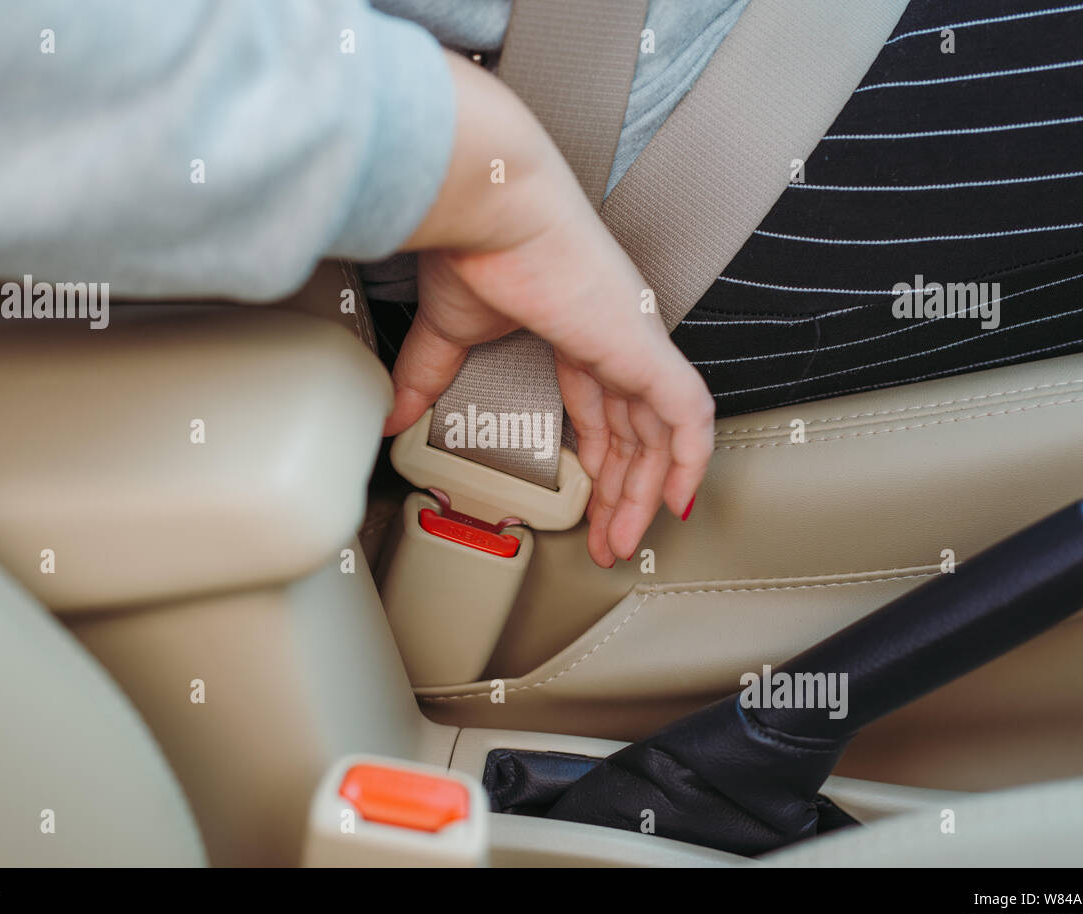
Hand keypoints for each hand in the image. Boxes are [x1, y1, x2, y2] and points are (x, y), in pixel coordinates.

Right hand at [386, 53, 713, 567]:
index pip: (603, 409)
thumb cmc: (473, 241)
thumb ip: (428, 377)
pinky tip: (678, 500)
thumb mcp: (447, 330)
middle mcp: (613, 337)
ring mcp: (632, 341)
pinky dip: (690, 459)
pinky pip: (688, 414)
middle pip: (634, 431)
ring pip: (661, 433)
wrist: (488, 203)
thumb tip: (392, 415)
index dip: (598, 462)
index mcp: (577, 328)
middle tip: (606, 541)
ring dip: (645, 492)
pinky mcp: (642, 346)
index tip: (584, 503)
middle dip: (622, 492)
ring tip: (624, 541)